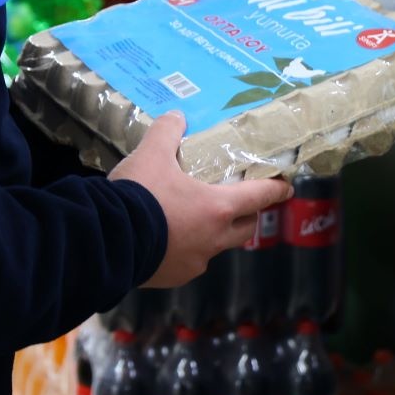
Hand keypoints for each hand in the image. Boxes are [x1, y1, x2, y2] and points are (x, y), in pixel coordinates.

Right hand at [110, 112, 290, 288]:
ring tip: (192, 219)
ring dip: (213, 233)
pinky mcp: (175, 277)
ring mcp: (195, 262)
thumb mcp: (151, 154)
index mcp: (217, 208)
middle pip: (245, 228)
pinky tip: (166, 239)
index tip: (286, 186)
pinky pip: (189, 261)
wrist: (108, 239)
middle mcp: (214, 239)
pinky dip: (185, 249)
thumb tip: (177, 117)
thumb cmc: (138, 195)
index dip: (275, 189)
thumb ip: (167, 132)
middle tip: (240, 203)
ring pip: (215, 247)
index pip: (259, 197)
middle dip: (248, 215)